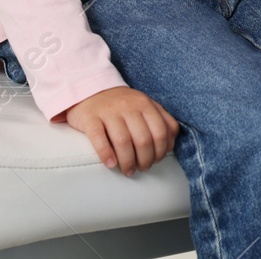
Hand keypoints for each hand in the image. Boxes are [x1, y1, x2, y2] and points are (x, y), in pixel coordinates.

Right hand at [65, 86, 180, 174]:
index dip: (160, 151)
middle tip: (142, 168)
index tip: (156, 160)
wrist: (91, 90)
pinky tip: (111, 164)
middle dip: (145, 160)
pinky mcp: (90, 118)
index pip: (160, 132)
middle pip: (143, 139)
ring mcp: (108, 112)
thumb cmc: (122, 104)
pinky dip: (106, 154)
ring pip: (122, 141)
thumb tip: (170, 144)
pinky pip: (99, 139)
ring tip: (128, 170)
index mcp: (144, 104)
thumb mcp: (145, 105)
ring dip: (128, 161)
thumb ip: (162, 120)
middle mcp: (128, 106)